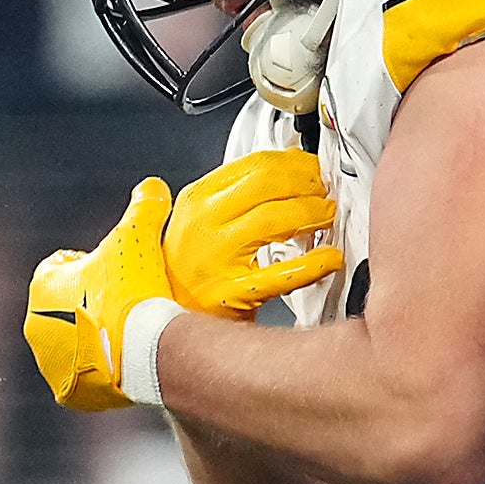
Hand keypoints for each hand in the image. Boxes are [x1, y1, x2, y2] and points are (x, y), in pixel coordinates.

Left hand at [25, 179, 177, 410]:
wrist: (144, 347)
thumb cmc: (134, 289)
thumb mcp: (138, 238)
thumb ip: (143, 209)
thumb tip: (152, 185)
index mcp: (42, 286)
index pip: (64, 268)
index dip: (94, 268)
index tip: (118, 275)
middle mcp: (36, 326)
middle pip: (69, 310)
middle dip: (93, 306)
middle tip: (129, 306)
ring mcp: (51, 365)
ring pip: (77, 347)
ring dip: (98, 341)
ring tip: (132, 337)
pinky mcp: (70, 393)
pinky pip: (86, 381)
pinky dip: (103, 373)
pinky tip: (128, 363)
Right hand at [166, 150, 343, 317]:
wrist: (156, 321)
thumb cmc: (178, 273)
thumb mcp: (185, 219)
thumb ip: (220, 190)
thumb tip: (260, 163)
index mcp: (197, 199)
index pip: (253, 164)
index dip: (292, 162)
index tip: (310, 168)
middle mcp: (205, 223)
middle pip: (268, 183)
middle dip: (306, 182)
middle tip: (325, 190)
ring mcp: (217, 257)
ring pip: (275, 218)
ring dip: (311, 213)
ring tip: (328, 216)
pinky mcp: (232, 293)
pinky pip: (280, 274)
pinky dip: (312, 264)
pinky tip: (329, 259)